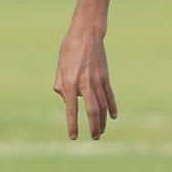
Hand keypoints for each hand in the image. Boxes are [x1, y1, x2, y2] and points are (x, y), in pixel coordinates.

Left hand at [54, 22, 117, 140]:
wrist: (86, 33)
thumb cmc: (69, 50)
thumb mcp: (59, 67)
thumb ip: (61, 86)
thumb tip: (67, 102)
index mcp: (70, 83)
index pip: (71, 109)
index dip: (72, 125)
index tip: (74, 137)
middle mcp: (85, 84)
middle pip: (92, 111)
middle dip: (93, 127)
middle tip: (94, 138)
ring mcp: (98, 80)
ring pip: (103, 106)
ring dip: (102, 121)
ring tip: (100, 131)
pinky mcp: (106, 76)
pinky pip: (110, 96)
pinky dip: (112, 107)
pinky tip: (112, 117)